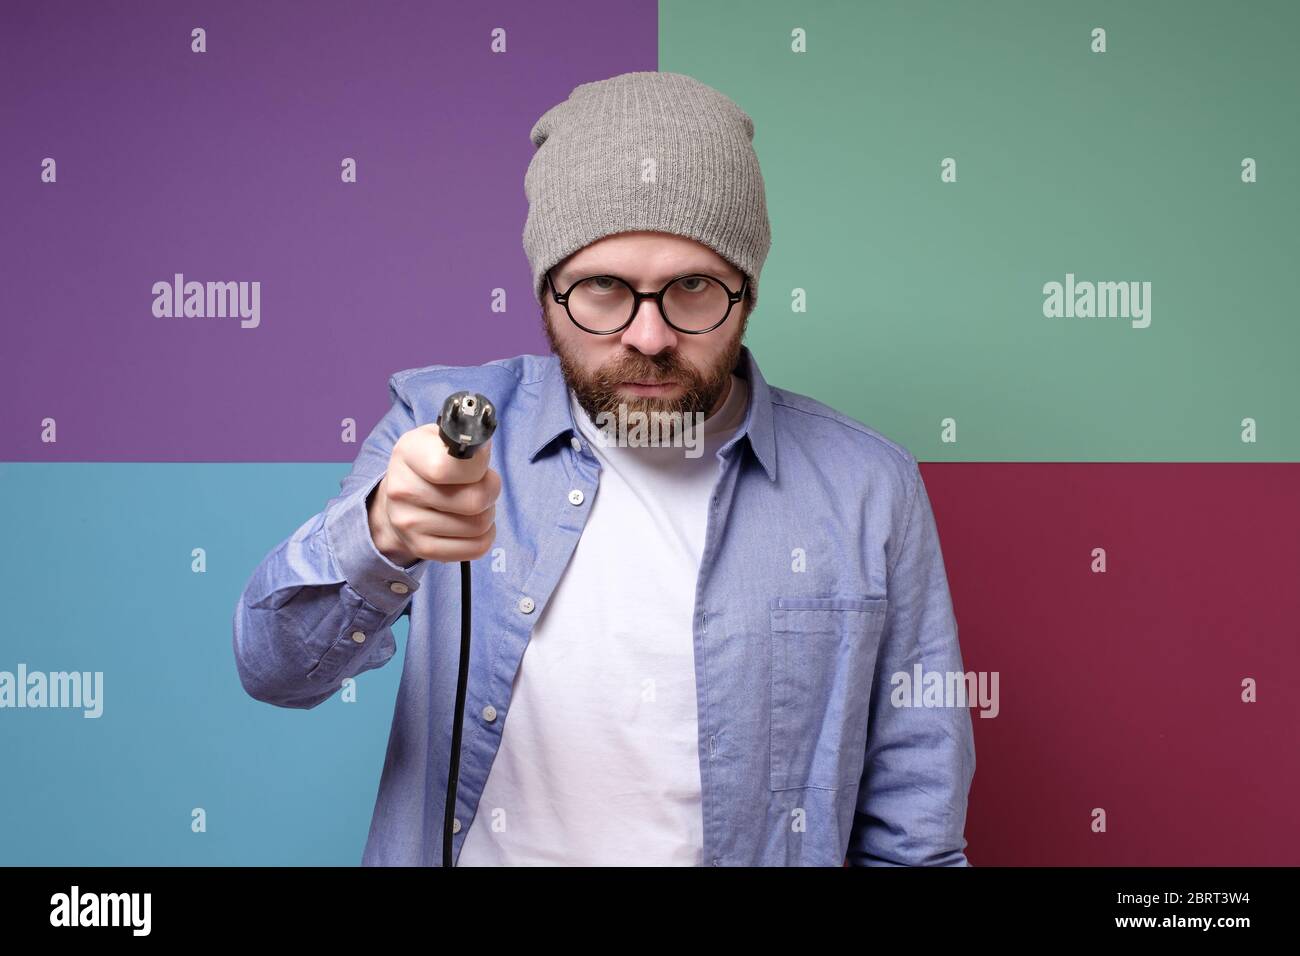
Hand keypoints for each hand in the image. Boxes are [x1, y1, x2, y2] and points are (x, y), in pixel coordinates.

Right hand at [368, 422, 499, 564]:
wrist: (398, 498)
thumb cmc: (428, 461)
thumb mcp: (440, 438)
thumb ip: (465, 439)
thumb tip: (483, 449)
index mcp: (408, 452)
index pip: (447, 467)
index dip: (477, 466)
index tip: (478, 464)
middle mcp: (402, 489)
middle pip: (474, 501)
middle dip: (490, 490)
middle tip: (482, 484)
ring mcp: (409, 523)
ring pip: (479, 525)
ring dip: (487, 513)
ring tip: (473, 503)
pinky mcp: (422, 548)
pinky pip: (477, 548)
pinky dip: (485, 535)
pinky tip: (471, 522)